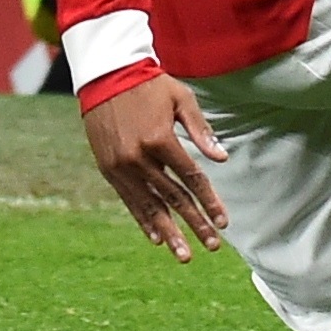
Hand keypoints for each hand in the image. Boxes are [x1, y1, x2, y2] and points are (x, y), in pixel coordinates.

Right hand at [81, 72, 232, 261]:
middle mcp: (139, 158)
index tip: (224, 221)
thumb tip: (222, 158)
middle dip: (195, 223)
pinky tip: (155, 238)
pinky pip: (129, 200)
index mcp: (160, 140)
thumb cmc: (150, 85)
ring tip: (184, 255)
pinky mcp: (108, 168)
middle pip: (173, 198)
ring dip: (169, 232)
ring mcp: (121, 166)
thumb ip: (201, 130)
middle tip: (213, 245)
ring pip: (150, 206)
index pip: (191, 178)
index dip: (209, 201)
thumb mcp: (182, 99)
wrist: (106, 76)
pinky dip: (143, 219)